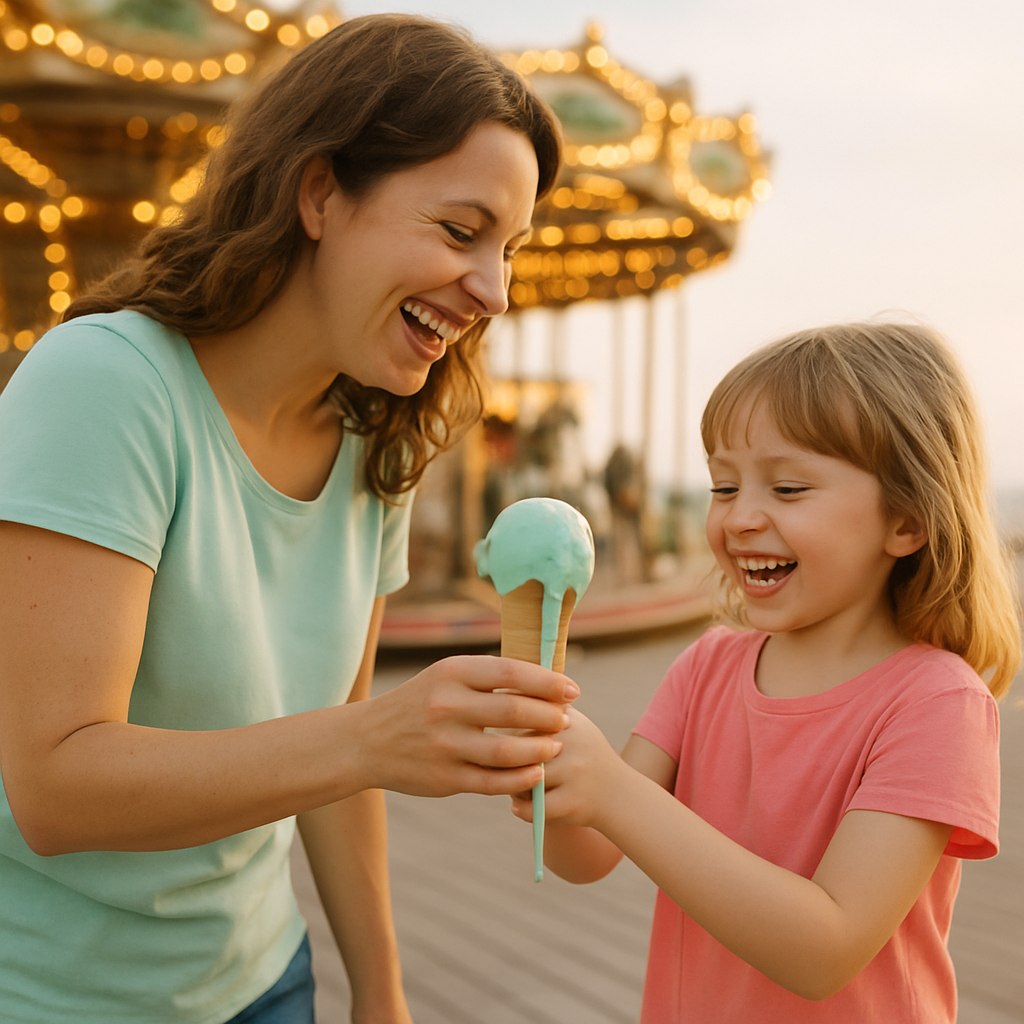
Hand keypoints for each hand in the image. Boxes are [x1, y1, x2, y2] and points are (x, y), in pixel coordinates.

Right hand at [356, 655, 577, 797]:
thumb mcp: (445, 676)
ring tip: (555, 746)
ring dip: (540, 750)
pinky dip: (520, 779)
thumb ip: (488, 677)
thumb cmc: (419, 703)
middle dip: (549, 716)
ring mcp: (445, 745)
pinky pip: (493, 782)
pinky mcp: (444, 778)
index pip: (511, 673)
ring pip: (507, 752)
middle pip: (514, 712)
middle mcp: (446, 707)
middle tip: (566, 719)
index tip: (572, 690)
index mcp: (451, 674)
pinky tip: (535, 773)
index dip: (548, 682)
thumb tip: (544, 677)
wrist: (366, 742)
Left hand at [510, 706, 623, 828]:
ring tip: (514, 787)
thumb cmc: (583, 753)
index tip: (504, 742)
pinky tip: (519, 806)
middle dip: (506, 761)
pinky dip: (521, 809)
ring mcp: (573, 772)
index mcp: (566, 719)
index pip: (519, 721)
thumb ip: (540, 704)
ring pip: (522, 778)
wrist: (619, 793)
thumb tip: (500, 691)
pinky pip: (532, 807)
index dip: (505, 735)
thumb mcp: (571, 722)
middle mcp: (571, 742)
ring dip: (512, 786)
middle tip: (504, 768)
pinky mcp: (572, 802)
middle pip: (517, 749)